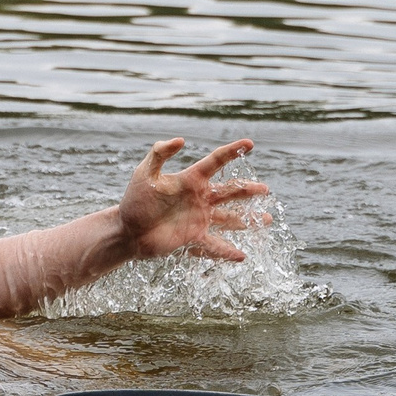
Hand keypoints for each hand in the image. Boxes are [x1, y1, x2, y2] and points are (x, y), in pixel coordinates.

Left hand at [115, 137, 269, 263]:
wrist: (127, 230)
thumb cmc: (134, 200)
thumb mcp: (145, 173)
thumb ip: (160, 154)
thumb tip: (181, 140)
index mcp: (191, 180)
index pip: (216, 162)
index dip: (232, 152)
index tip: (250, 144)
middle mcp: (199, 198)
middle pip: (230, 192)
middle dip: (248, 190)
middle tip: (266, 190)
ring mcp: (199, 219)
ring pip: (230, 218)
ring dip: (248, 220)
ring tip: (267, 219)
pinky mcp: (193, 238)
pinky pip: (215, 245)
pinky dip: (228, 251)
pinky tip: (243, 256)